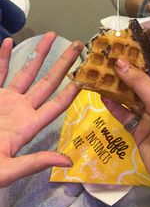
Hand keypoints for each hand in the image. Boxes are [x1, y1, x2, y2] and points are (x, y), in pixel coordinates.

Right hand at [0, 32, 82, 186]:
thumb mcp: (7, 171)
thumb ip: (35, 163)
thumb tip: (67, 162)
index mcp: (28, 126)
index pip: (56, 105)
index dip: (71, 91)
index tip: (84, 75)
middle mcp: (21, 109)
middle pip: (47, 82)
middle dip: (63, 63)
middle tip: (77, 45)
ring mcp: (6, 100)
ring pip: (25, 72)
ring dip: (38, 53)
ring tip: (51, 35)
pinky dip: (2, 57)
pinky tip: (9, 42)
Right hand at [103, 60, 149, 206]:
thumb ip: (140, 83)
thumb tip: (119, 62)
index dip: (137, 61)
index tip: (118, 51)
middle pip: (140, 83)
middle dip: (124, 74)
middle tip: (103, 62)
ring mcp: (149, 116)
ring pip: (130, 98)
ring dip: (116, 89)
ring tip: (99, 76)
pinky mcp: (138, 130)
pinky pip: (124, 114)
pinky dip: (114, 106)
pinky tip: (102, 96)